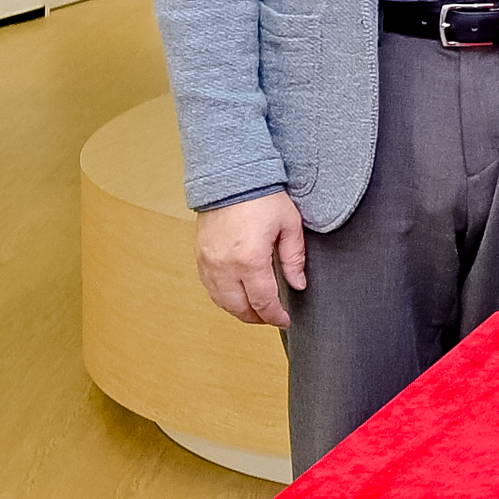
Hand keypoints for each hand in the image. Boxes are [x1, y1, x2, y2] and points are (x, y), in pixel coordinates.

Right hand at [195, 191, 306, 326]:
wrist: (231, 179)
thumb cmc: (263, 198)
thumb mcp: (289, 225)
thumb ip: (294, 258)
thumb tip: (298, 284)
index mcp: (251, 260)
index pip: (263, 301)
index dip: (275, 316)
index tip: (285, 320)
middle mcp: (226, 266)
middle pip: (240, 308)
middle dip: (258, 318)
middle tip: (272, 317)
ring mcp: (209, 263)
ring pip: (222, 302)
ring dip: (239, 311)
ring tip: (257, 310)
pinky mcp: (200, 258)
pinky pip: (210, 288)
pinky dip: (224, 298)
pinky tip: (237, 296)